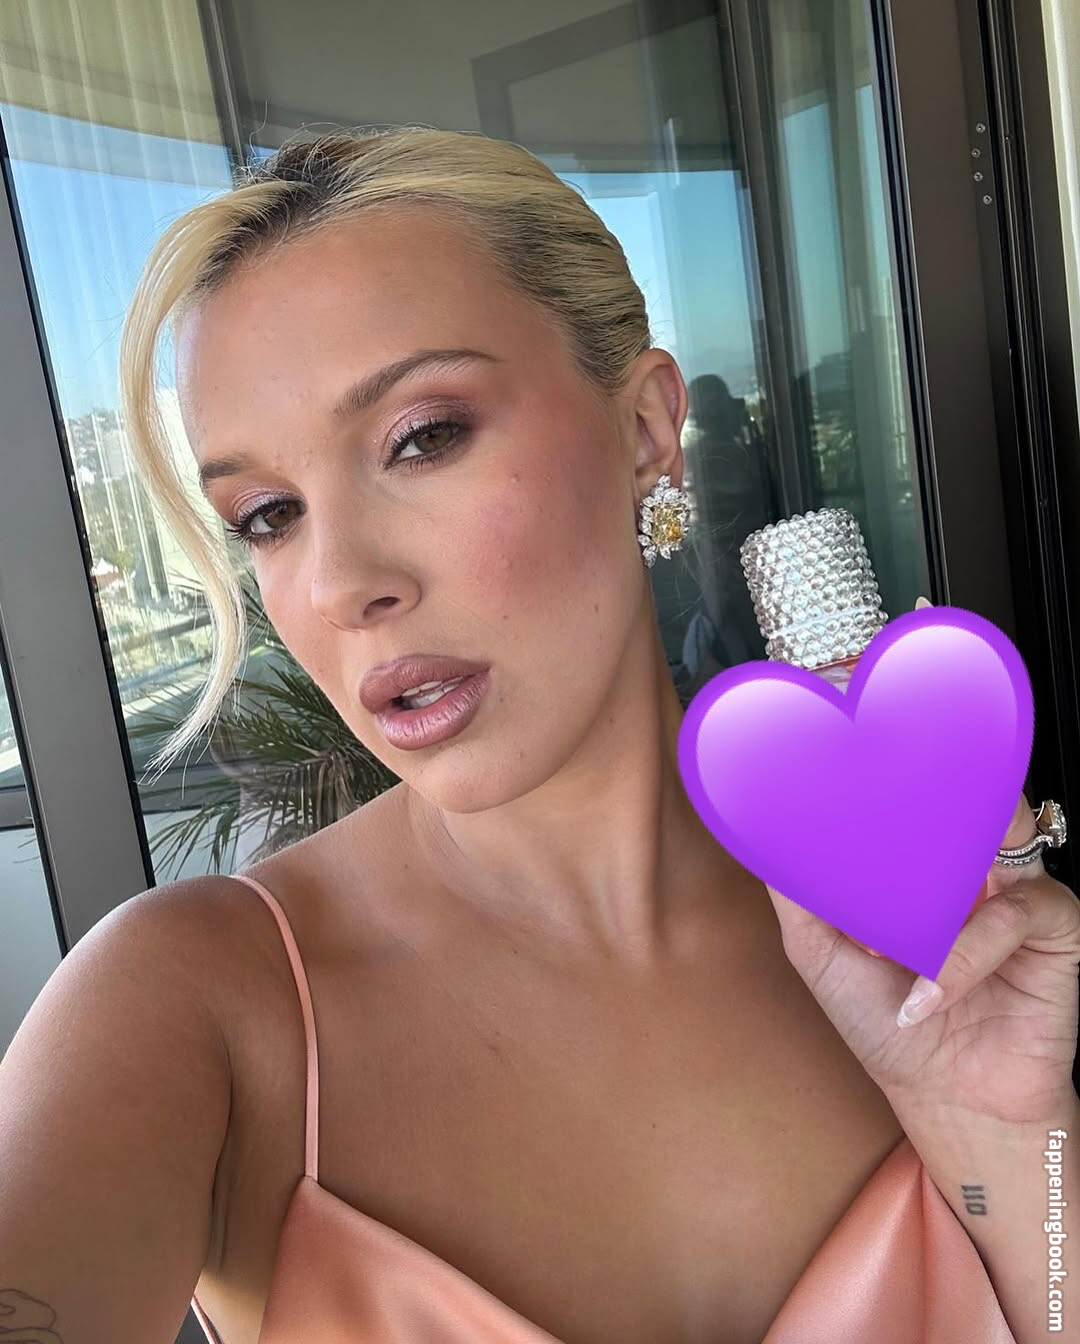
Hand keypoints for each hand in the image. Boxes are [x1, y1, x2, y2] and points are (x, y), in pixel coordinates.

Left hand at [764, 596, 1079, 1127]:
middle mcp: (965, 851)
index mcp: (916, 849)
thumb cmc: (888, 1019)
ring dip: (942, 848)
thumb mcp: (820, 949)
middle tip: (873, 731)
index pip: (907, 776)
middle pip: (956, 775)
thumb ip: (796, 885)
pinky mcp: (1053, 925)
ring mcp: (1012, 878)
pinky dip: (959, 955)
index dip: (882, 727)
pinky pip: (1009, 913)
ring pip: (991, 820)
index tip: (829, 689)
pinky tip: (921, 994)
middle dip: (922, 750)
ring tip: (901, 889)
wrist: (948, 1097)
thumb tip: (754, 820)